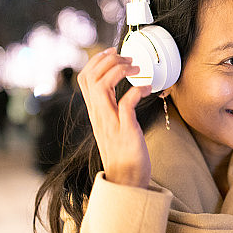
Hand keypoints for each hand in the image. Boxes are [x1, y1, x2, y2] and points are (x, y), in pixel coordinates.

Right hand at [77, 47, 151, 187]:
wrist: (127, 179)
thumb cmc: (125, 151)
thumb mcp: (114, 126)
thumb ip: (113, 108)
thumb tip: (124, 91)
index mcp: (95, 112)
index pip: (84, 78)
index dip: (97, 61)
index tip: (114, 53)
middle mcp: (98, 115)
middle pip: (90, 77)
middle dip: (108, 61)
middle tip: (129, 60)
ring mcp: (110, 122)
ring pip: (101, 86)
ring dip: (119, 71)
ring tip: (137, 68)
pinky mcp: (125, 130)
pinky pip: (126, 103)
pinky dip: (137, 91)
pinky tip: (148, 88)